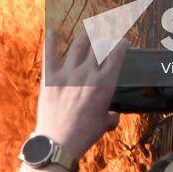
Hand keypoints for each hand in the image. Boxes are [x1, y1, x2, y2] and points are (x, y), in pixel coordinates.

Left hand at [31, 29, 123, 163]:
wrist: (59, 141)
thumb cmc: (84, 134)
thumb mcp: (104, 125)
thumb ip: (111, 117)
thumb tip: (113, 116)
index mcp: (104, 84)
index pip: (116, 56)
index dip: (120, 45)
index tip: (122, 41)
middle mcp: (87, 74)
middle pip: (98, 46)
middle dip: (104, 37)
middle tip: (106, 33)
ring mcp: (67, 73)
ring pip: (78, 46)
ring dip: (84, 36)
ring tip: (88, 29)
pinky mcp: (50, 77)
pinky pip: (50, 55)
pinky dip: (51, 42)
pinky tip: (52, 31)